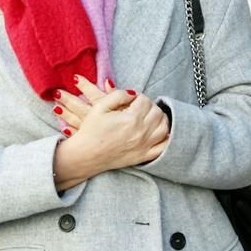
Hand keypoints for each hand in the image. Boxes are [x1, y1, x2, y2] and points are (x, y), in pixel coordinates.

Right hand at [51, 76, 169, 187]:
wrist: (85, 155)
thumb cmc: (90, 130)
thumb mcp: (99, 106)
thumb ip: (118, 94)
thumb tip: (133, 94)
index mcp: (130, 119)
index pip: (144, 100)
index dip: (138, 97)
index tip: (131, 100)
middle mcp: (140, 132)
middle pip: (157, 111)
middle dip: (149, 106)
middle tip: (139, 107)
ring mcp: (143, 146)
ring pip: (163, 127)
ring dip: (159, 119)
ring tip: (149, 117)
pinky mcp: (143, 156)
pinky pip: (163, 147)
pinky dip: (165, 138)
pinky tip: (158, 132)